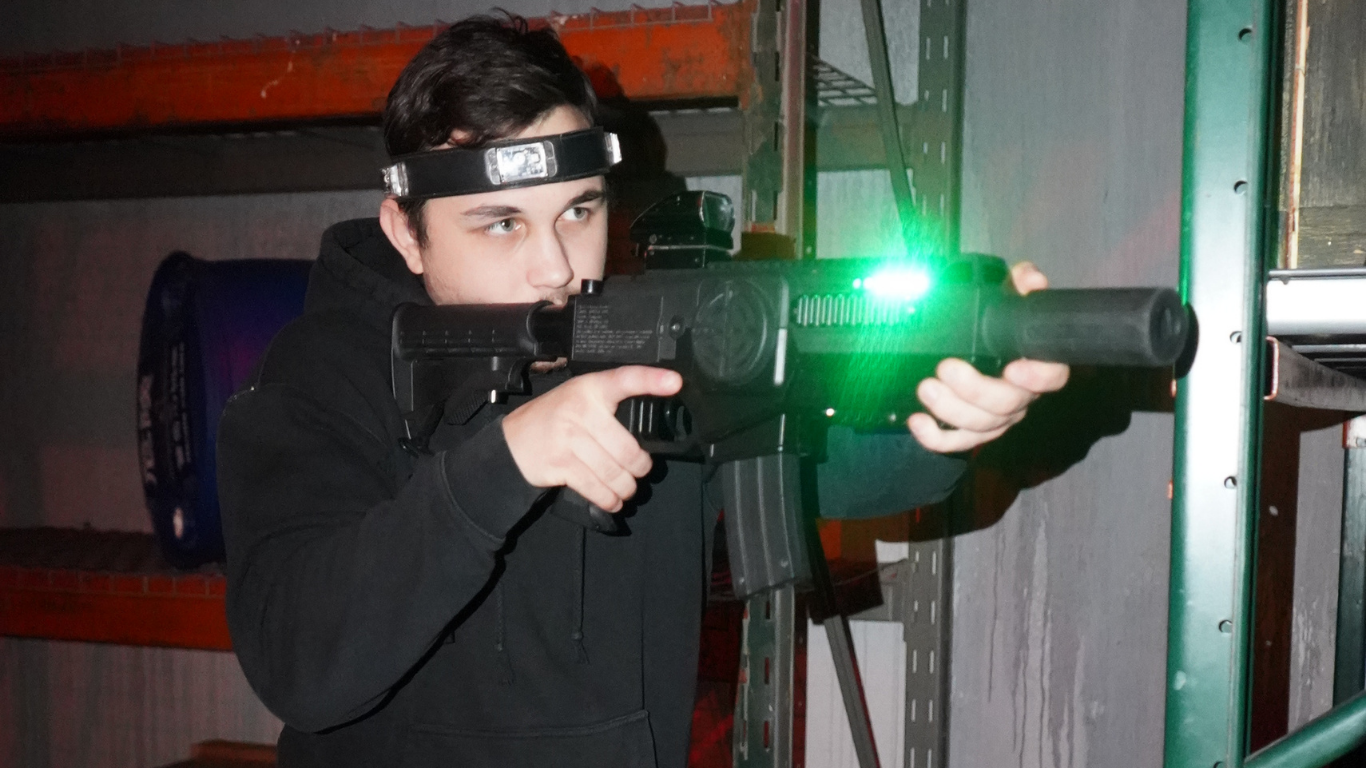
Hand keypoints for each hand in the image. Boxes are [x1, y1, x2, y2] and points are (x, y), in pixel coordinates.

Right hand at [502, 366, 682, 511]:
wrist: (512, 441)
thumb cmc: (556, 418)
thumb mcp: (580, 397)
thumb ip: (610, 404)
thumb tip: (652, 428)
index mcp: (591, 388)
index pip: (625, 379)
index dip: (651, 380)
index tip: (674, 382)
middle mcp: (580, 410)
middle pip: (628, 449)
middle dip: (640, 467)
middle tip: (640, 470)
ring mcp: (568, 438)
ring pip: (614, 473)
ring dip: (626, 488)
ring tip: (627, 488)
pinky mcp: (560, 464)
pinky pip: (596, 488)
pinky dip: (609, 499)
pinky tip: (612, 500)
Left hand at [907, 262, 1070, 452]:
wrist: (973, 352)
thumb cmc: (998, 327)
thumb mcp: (1012, 300)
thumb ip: (1023, 285)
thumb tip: (1030, 278)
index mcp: (1036, 366)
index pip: (1053, 376)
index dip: (1038, 377)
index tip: (1014, 367)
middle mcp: (1020, 396)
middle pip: (1008, 404)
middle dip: (975, 390)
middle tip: (945, 368)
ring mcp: (997, 417)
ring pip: (982, 426)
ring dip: (951, 410)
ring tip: (926, 388)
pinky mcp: (972, 431)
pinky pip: (957, 442)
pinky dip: (936, 437)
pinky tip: (916, 421)